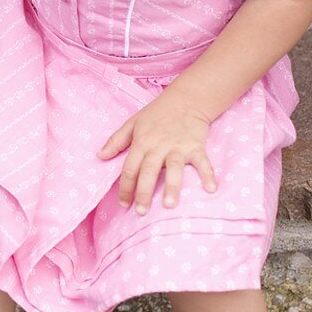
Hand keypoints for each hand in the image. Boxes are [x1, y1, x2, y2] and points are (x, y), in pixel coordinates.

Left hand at [95, 91, 217, 213]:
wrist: (185, 99)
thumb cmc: (156, 114)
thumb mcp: (132, 123)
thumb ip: (115, 141)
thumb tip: (99, 156)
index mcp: (141, 142)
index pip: (129, 168)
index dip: (125, 187)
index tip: (124, 204)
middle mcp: (158, 146)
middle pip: (149, 171)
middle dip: (144, 192)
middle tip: (141, 211)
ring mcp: (178, 147)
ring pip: (174, 168)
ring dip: (172, 186)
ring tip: (169, 205)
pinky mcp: (195, 146)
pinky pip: (203, 161)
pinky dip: (208, 174)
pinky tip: (211, 189)